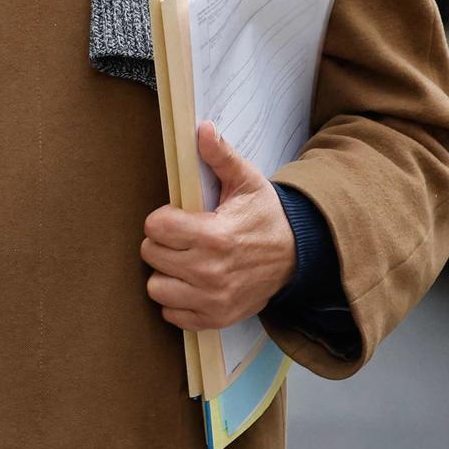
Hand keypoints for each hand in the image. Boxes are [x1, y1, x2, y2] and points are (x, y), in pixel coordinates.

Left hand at [142, 121, 296, 331]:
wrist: (298, 258)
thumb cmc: (265, 217)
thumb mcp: (247, 182)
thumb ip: (220, 156)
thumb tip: (202, 129)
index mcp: (215, 235)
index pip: (154, 228)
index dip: (163, 218)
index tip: (179, 217)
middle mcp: (211, 272)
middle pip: (151, 254)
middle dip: (163, 243)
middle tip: (185, 239)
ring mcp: (212, 299)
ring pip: (155, 287)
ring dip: (166, 274)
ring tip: (187, 262)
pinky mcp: (215, 319)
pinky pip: (170, 313)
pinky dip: (178, 301)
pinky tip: (194, 284)